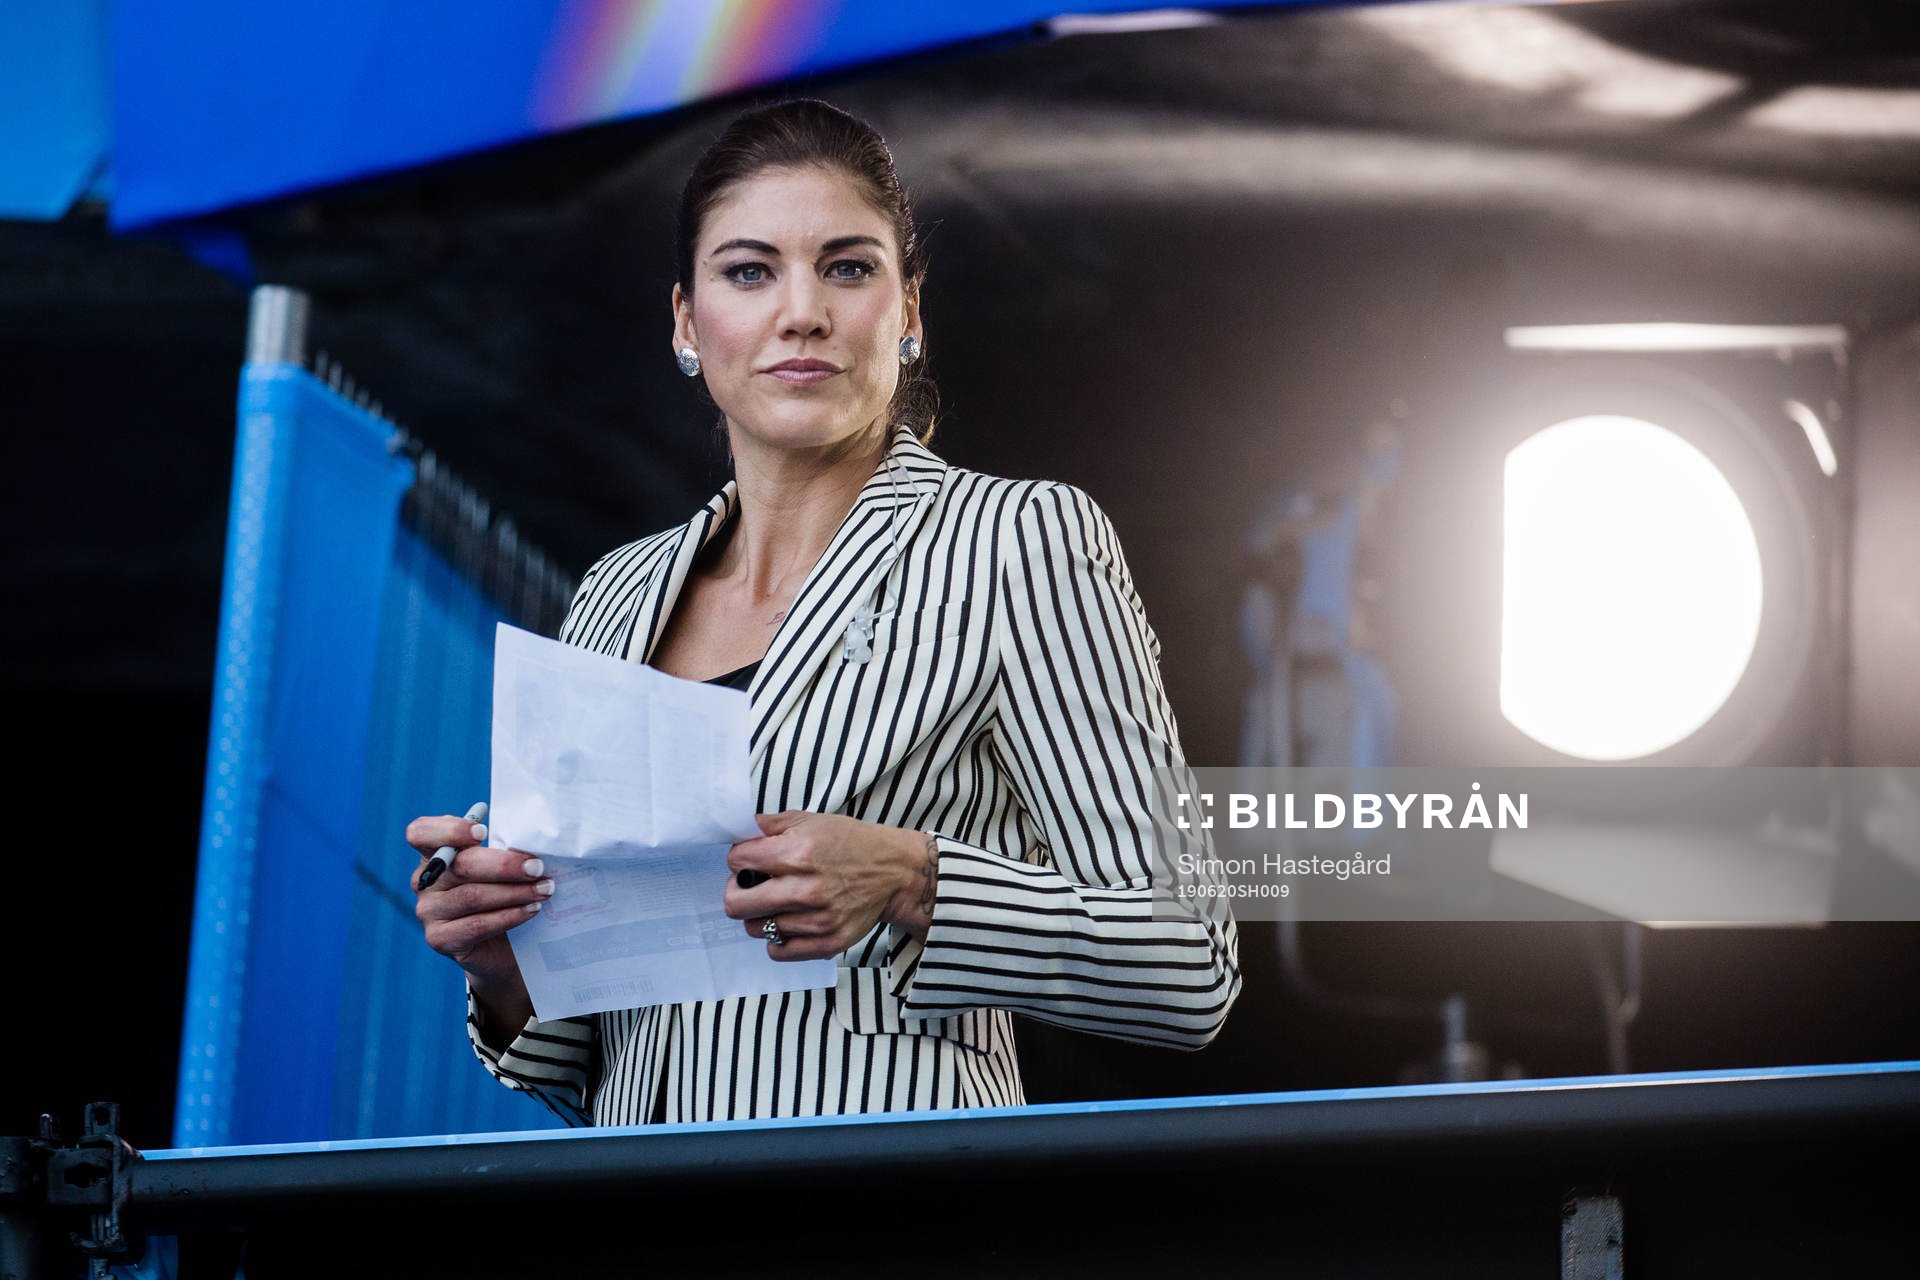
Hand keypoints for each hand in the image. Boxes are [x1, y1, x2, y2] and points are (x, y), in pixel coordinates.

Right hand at [404, 811, 550, 993]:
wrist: (502, 945)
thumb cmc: (502, 892)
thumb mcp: (499, 867)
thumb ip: (501, 849)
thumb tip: (530, 839)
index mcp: (435, 852)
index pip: (421, 832)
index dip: (450, 830)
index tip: (483, 833)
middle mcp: (425, 880)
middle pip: (460, 865)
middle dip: (504, 865)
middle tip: (537, 868)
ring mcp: (428, 911)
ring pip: (472, 896)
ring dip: (515, 892)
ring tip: (544, 890)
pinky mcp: (439, 939)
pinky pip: (476, 925)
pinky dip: (509, 916)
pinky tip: (531, 910)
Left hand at [724, 811, 928, 960]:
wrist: (894, 872)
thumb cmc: (852, 844)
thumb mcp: (812, 821)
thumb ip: (771, 824)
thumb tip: (737, 831)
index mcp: (799, 853)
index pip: (739, 861)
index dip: (740, 858)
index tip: (750, 859)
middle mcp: (806, 889)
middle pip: (737, 903)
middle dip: (738, 891)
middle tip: (751, 886)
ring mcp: (817, 920)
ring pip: (755, 928)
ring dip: (760, 915)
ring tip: (776, 902)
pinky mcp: (827, 943)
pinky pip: (778, 951)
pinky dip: (777, 938)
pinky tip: (788, 922)